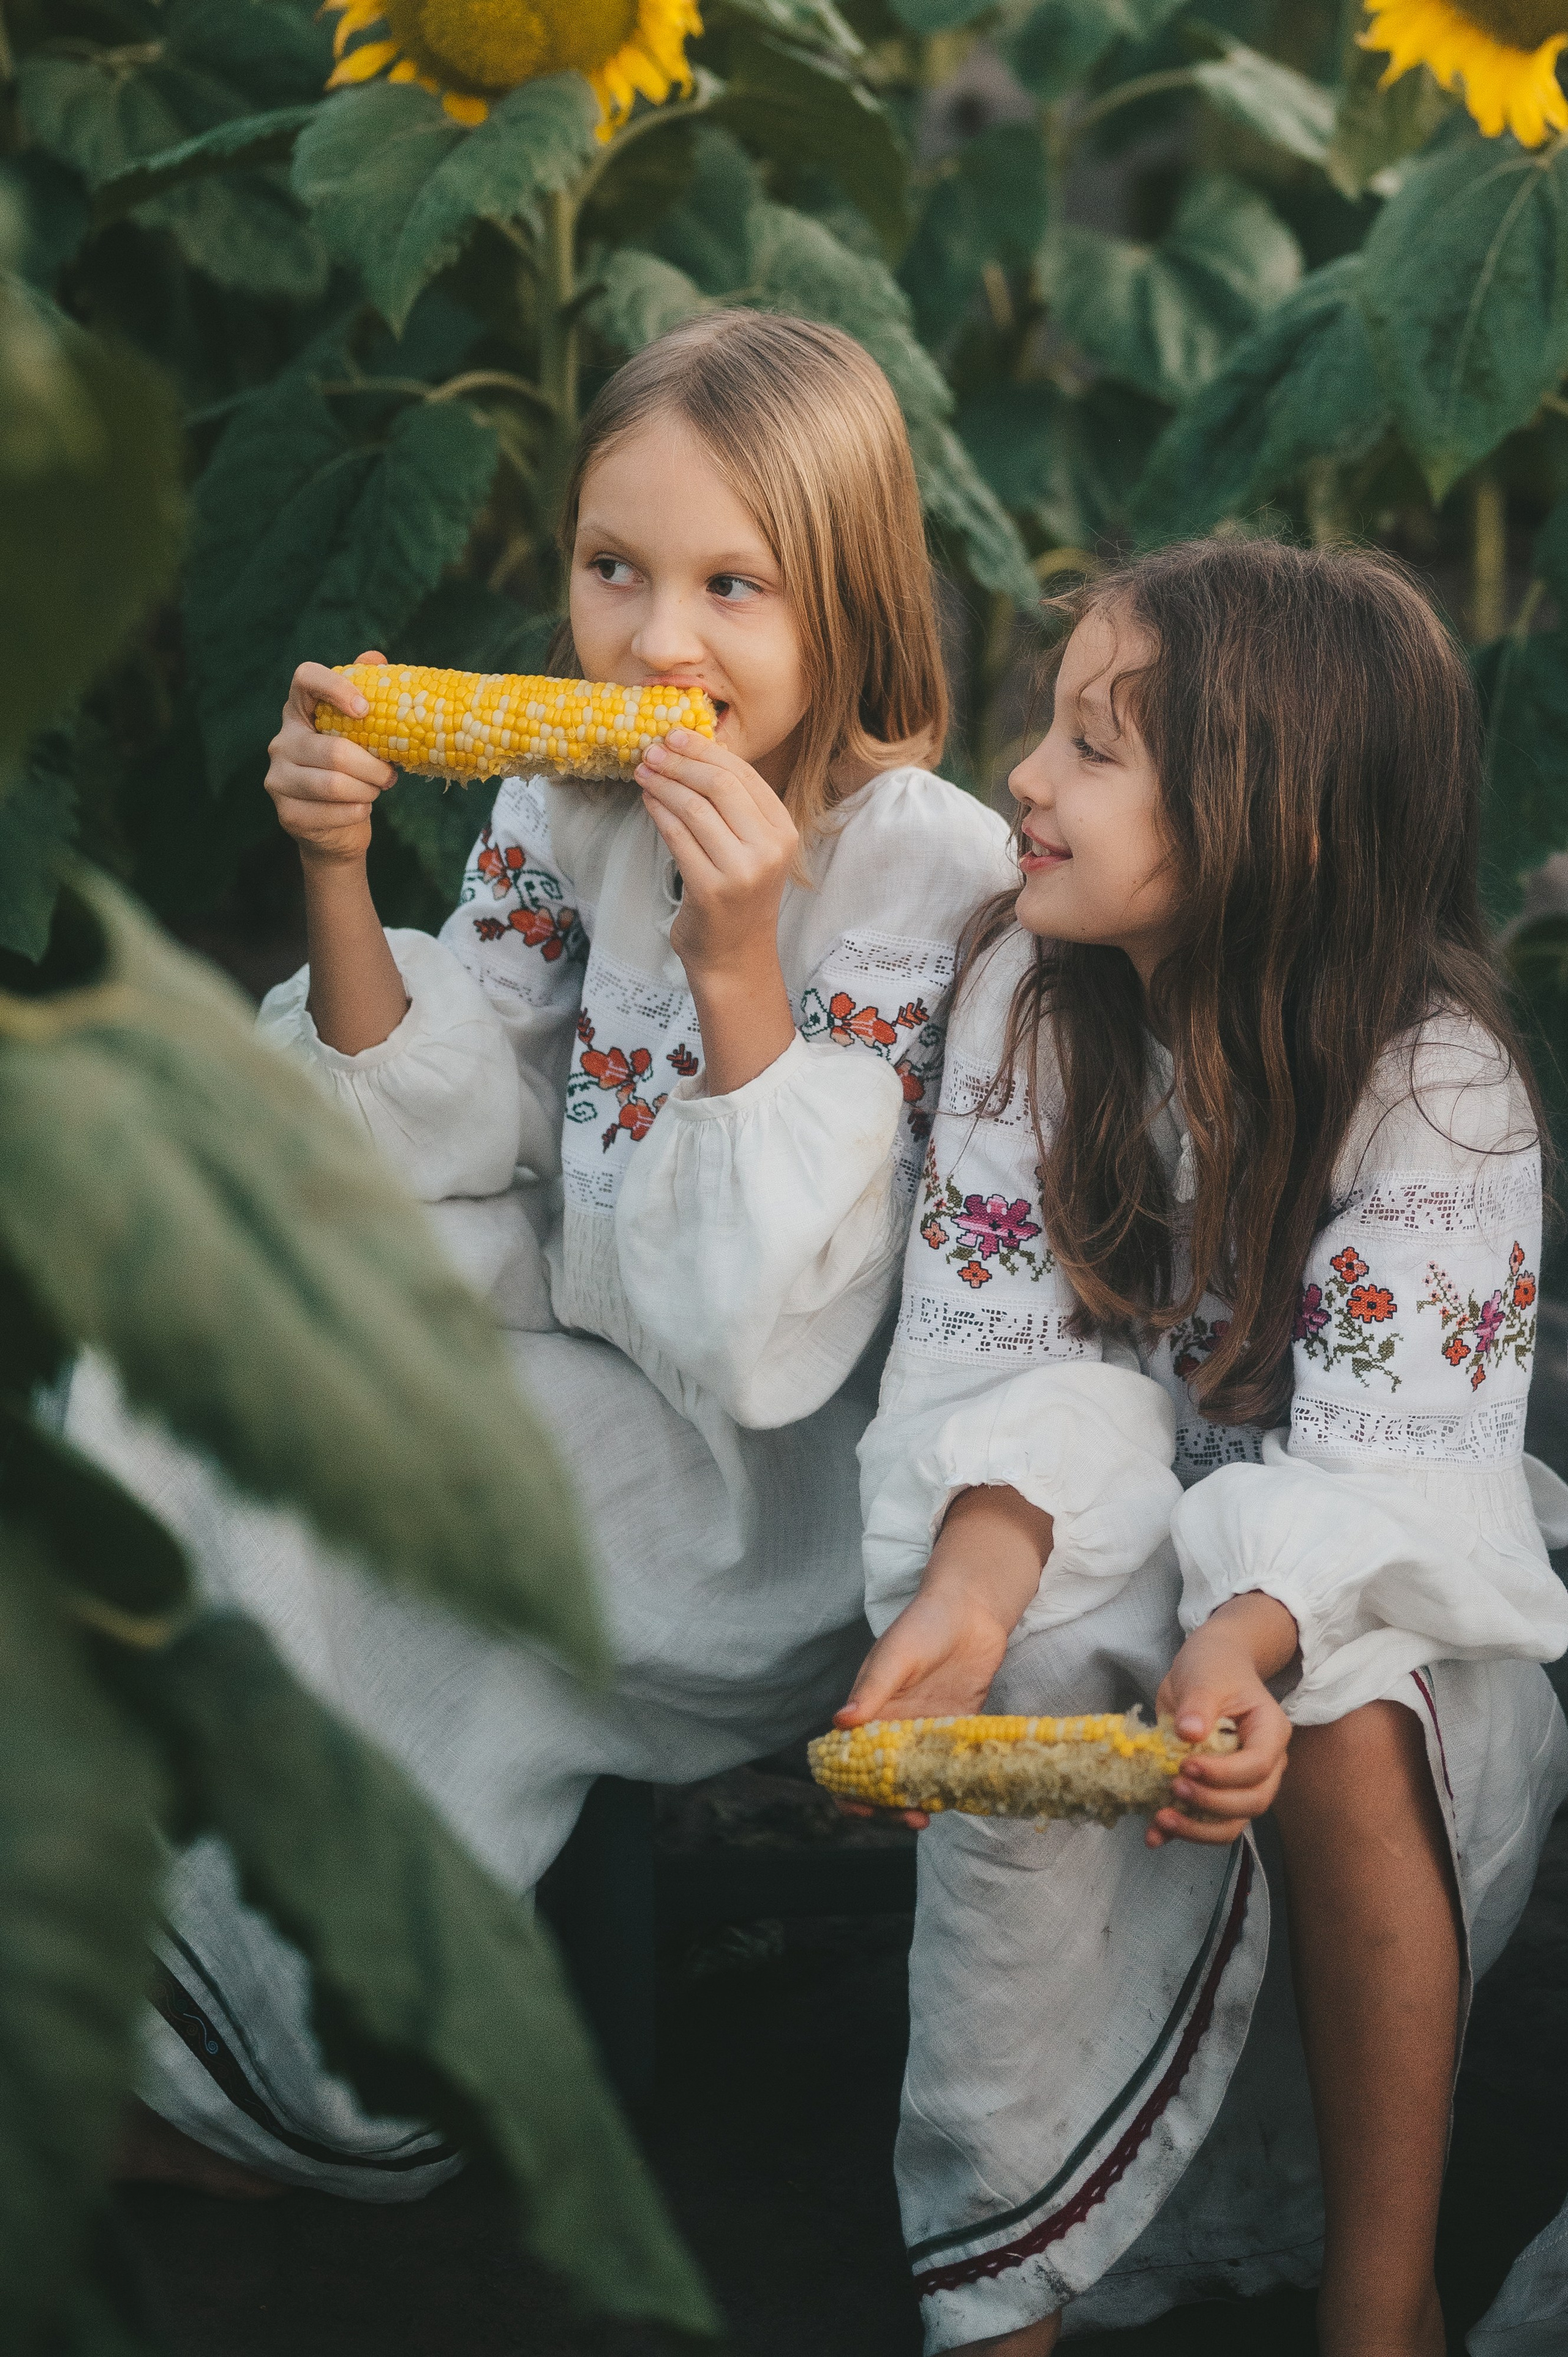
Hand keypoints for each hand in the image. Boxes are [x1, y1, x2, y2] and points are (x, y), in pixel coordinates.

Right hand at [265, 650, 396, 866]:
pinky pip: (332, 812)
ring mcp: (278, 779)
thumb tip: (376, 658)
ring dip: (367, 790)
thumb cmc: (354, 773)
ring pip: (333, 784)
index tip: (365, 709)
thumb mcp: (363, 736)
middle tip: (389, 775)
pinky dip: (357, 812)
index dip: (336, 687)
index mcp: (300, 713)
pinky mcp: (287, 813)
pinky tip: (361, 809)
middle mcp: (281, 742)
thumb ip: (369, 696)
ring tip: (376, 790)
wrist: (337, 828)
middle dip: (372, 767)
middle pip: (333, 751)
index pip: (305, 679)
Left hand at [635, 729, 797, 983]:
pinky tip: (647, 800)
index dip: (706, 750)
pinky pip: (677, 837)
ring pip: (695, 808)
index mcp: (784, 831)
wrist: (734, 955)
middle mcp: (769, 849)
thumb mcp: (749, 847)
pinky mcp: (711, 889)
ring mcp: (742, 871)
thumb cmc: (736, 896)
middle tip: (652, 750)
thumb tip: (690, 752)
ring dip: (663, 784)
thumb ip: (733, 808)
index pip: (744, 775)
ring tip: (643, 772)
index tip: (675, 735)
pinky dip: (658, 813)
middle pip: (720, 785)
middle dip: (681, 762)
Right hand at [833, 1588, 1014, 1829]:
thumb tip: (841, 1723)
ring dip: (917, 1801)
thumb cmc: (925, 1624)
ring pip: (916, 1779)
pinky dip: (947, 1785)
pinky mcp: (958, 1730)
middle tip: (905, 1817)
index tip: (858, 1806)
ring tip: (926, 1815)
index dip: (847, 1787)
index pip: (848, 1758)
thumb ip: (873, 1689)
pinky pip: (948, 1766)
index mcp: (871, 1709)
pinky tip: (954, 1799)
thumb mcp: (896, 1654)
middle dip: (887, 1806)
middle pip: (883, 1779)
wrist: (973, 1610)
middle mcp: (896, 1726)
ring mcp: (927, 1731)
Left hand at [1146, 1594, 1297, 1850]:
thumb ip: (1198, 1705)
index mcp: (1270, 1733)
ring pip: (1232, 1822)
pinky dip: (1181, 1831)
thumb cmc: (1214, 1667)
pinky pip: (1206, 1821)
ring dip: (1197, 1828)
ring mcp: (1242, 1782)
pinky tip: (1153, 1836)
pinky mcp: (1216, 1790)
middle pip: (1251, 1802)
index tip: (1186, 1765)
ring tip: (1161, 1821)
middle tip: (1174, 1788)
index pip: (1256, 1766)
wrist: (1209, 1668)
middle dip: (1212, 1804)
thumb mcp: (1206, 1677)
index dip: (1223, 1774)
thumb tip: (1189, 1734)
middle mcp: (1265, 1764)